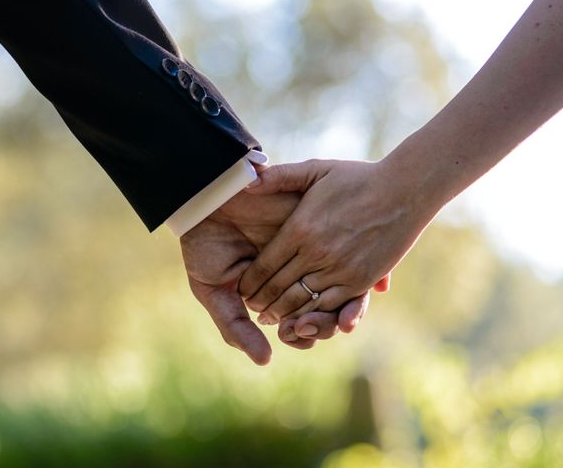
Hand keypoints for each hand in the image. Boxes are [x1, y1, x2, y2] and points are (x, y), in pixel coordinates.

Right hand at [181, 190, 372, 363]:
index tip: (298, 334)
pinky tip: (353, 286)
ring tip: (334, 313)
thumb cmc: (205, 247)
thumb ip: (236, 327)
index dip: (305, 335)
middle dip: (326, 324)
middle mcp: (300, 277)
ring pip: (343, 287)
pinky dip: (357, 275)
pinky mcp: (322, 228)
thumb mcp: (214, 291)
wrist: (205, 200)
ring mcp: (314, 253)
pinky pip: (349, 254)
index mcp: (278, 294)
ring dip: (345, 307)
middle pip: (328, 311)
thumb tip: (265, 361)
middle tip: (314, 324)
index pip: (302, 323)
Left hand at [239, 159, 432, 321]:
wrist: (404, 190)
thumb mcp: (316, 169)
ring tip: (274, 318)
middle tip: (253, 309)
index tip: (243, 289)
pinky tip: (305, 317)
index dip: (250, 283)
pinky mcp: (360, 280)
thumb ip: (279, 176)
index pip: (263, 267)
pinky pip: (330, 305)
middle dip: (262, 303)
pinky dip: (314, 314)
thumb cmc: (358, 178)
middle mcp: (316, 253)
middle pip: (278, 289)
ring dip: (284, 314)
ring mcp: (339, 269)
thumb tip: (247, 181)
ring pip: (301, 302)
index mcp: (300, 228)